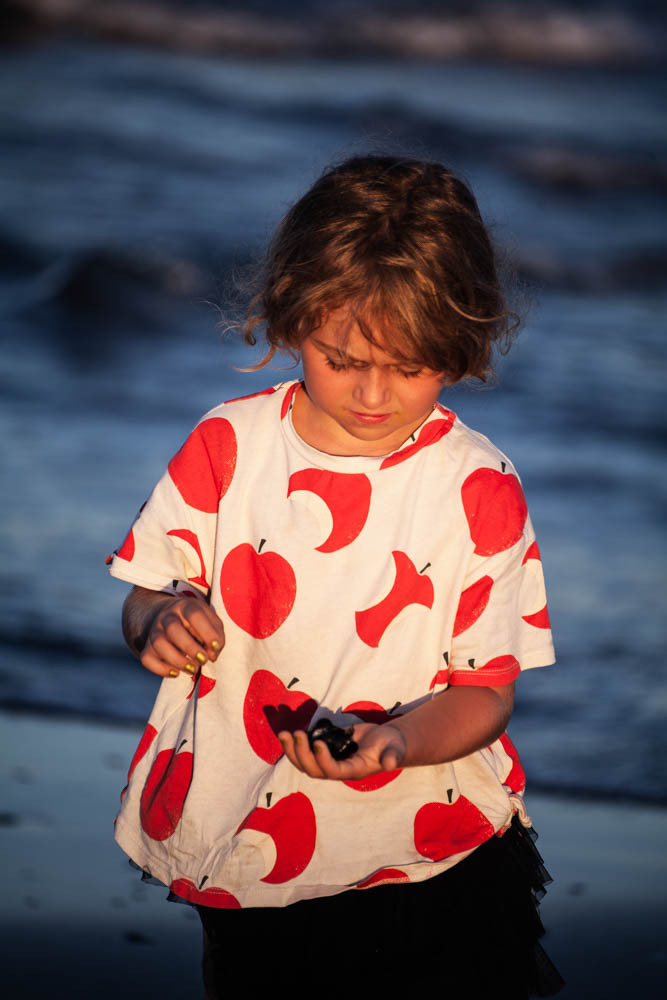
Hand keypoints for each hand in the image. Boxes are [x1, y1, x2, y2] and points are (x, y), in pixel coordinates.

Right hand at [135, 593, 224, 678]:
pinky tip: (176, 673)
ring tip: (193, 669)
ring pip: (158, 644)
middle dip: (190, 648)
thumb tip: (212, 654)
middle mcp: (167, 616)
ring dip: (178, 661)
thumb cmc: (196, 622)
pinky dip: (161, 669)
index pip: (194, 614)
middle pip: (173, 629)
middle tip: (204, 660)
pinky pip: (147, 659)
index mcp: (185, 606)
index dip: (207, 632)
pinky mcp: (147, 647)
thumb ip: (216, 635)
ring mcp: (155, 631)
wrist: (168, 616)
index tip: (216, 646)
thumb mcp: (210, 620)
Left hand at [278, 723, 406, 780]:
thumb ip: (392, 757)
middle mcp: (337, 769)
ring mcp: (329, 761)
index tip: (318, 742)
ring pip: (304, 763)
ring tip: (284, 733)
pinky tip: (287, 732)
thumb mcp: (394, 749)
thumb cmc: (392, 746)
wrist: (386, 742)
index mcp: (353, 770)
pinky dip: (294, 744)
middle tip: (295, 734)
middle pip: (313, 770)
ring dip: (292, 750)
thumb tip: (389, 764)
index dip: (322, 759)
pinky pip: (305, 752)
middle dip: (301, 754)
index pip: (332, 771)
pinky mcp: (325, 751)